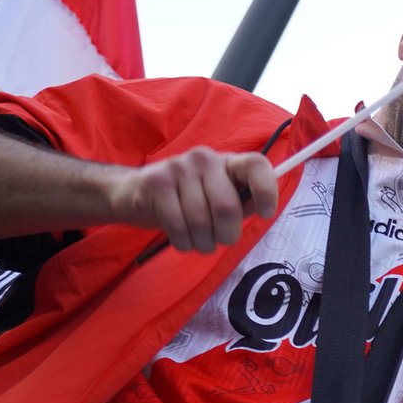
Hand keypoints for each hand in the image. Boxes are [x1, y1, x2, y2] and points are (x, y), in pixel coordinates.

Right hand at [107, 147, 277, 252]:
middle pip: (227, 208)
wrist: (136, 192)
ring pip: (201, 222)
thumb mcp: (221, 199)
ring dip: (203, 243)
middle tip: (220, 240)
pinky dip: (184, 243)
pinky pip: (178, 226)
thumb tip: (263, 210)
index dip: (266, 191)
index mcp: (228, 162)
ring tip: (199, 240)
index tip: (266, 213)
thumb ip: (243, 203)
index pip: (256, 165)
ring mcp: (178, 167)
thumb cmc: (189, 200)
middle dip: (227, 236)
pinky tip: (182, 239)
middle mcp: (205, 159)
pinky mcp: (156, 183)